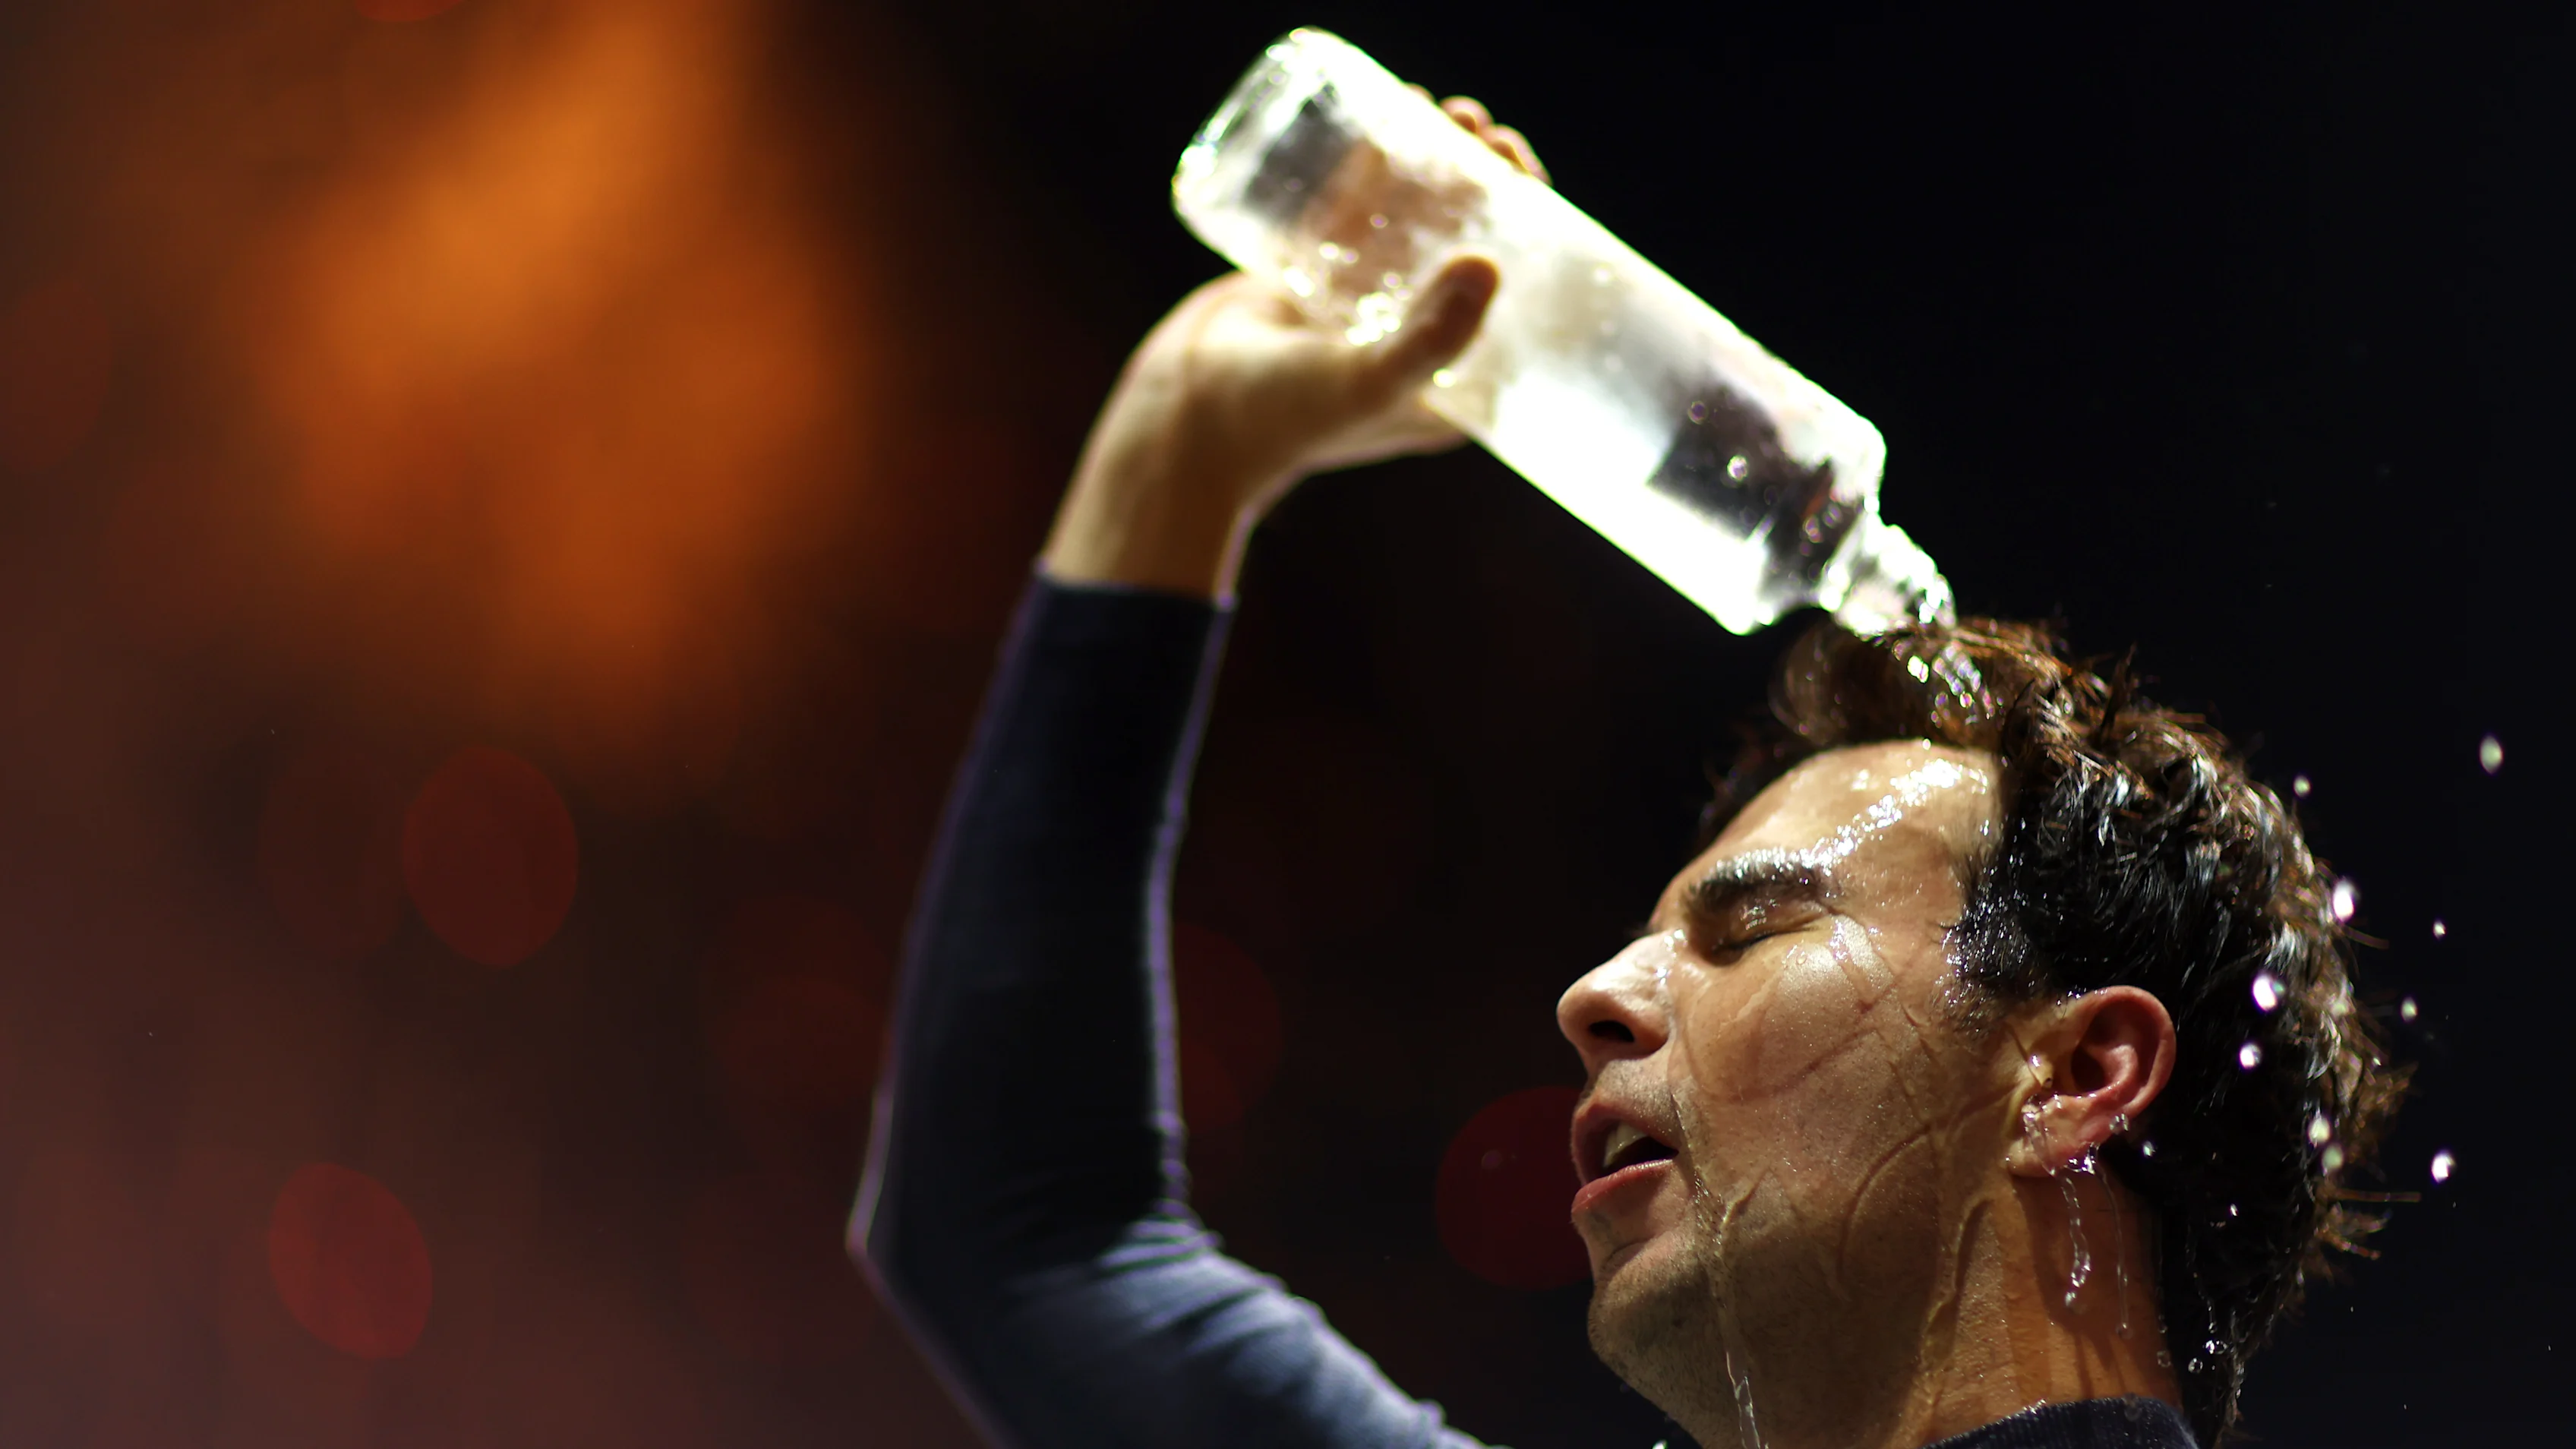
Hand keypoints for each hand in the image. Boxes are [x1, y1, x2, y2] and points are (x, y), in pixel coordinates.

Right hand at [1040, 98, 1546, 599]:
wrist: (1181, 421)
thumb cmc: (1279, 420)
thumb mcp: (1366, 383)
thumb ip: (1430, 336)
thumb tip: (1490, 264)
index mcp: (1452, 383)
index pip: (1512, 291)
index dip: (1528, 223)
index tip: (1516, 165)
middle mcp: (1414, 343)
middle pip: (1467, 244)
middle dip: (1482, 180)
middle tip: (1476, 128)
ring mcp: (1363, 310)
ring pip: (1414, 223)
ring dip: (1434, 165)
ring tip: (1437, 110)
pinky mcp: (1312, 281)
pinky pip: (1355, 217)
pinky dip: (1373, 170)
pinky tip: (1384, 123)